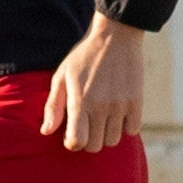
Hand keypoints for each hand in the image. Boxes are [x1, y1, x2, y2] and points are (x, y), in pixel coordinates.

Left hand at [44, 18, 146, 152]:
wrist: (115, 36)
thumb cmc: (84, 57)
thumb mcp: (61, 76)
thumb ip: (53, 106)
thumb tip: (46, 132)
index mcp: (80, 101)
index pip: (77, 142)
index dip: (72, 142)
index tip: (72, 133)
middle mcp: (101, 106)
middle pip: (95, 146)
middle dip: (88, 140)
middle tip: (87, 124)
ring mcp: (120, 105)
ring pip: (114, 140)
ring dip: (107, 134)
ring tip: (102, 118)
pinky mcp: (136, 102)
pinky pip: (132, 130)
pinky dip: (125, 126)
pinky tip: (118, 114)